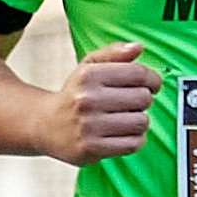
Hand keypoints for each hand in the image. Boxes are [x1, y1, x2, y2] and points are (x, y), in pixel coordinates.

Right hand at [52, 41, 160, 165]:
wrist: (44, 126)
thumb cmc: (74, 95)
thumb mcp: (88, 68)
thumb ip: (114, 53)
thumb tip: (137, 47)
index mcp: (88, 76)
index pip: (139, 74)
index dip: (153, 80)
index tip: (151, 86)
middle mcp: (86, 100)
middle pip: (143, 98)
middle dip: (141, 102)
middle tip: (127, 105)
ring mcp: (88, 126)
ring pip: (141, 122)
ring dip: (137, 122)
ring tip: (122, 120)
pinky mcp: (91, 149)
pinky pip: (133, 143)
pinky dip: (133, 140)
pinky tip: (119, 135)